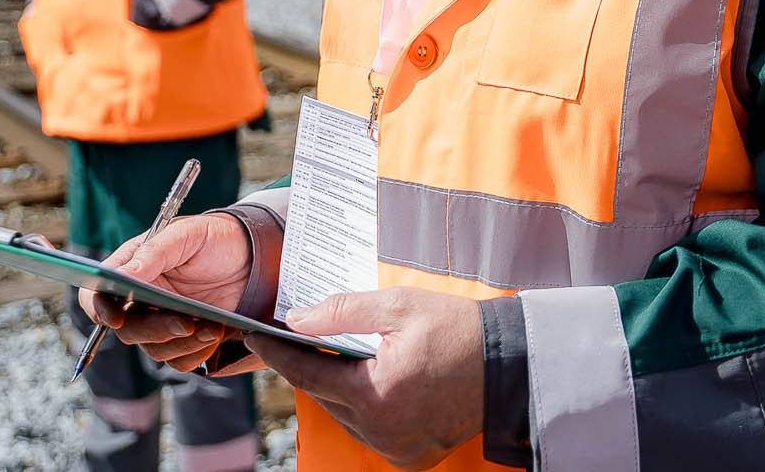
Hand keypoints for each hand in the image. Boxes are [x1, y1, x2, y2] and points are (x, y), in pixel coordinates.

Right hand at [79, 213, 253, 372]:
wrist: (253, 257)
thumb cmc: (215, 238)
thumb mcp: (185, 235)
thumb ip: (152, 253)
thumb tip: (120, 277)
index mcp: (132, 269)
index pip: (97, 295)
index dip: (98, 308)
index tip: (114, 317)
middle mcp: (141, 299)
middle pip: (127, 329)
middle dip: (156, 329)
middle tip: (186, 322)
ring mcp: (161, 321)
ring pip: (153, 350)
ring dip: (181, 344)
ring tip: (212, 327)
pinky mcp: (183, 339)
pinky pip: (178, 361)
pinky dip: (194, 354)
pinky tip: (214, 335)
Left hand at [248, 288, 483, 469]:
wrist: (509, 365)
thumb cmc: (458, 331)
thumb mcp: (398, 307)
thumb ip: (342, 312)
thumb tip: (296, 319)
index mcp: (374, 394)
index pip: (306, 371)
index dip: (276, 352)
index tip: (255, 337)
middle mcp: (380, 431)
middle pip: (324, 394)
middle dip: (310, 364)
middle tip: (297, 336)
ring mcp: (395, 449)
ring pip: (344, 416)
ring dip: (338, 388)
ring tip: (339, 356)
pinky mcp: (409, 458)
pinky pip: (368, 431)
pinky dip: (362, 408)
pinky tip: (370, 382)